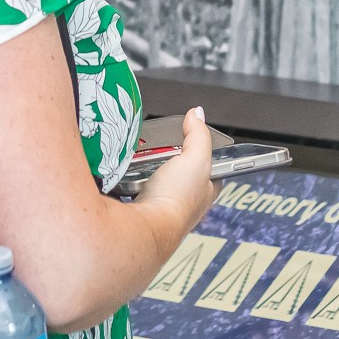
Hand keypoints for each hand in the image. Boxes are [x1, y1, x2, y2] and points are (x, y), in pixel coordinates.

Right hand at [133, 107, 220, 239]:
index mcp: (206, 189)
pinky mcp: (143, 207)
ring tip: (141, 159)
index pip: (210, 164)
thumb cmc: (177, 200)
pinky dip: (131, 178)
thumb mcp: (196, 158)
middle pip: (179, 167)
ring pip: (155, 175)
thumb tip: (197, 114)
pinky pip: (136, 186)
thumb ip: (198, 134)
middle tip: (158, 148)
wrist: (148, 225)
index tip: (188, 135)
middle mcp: (187, 199)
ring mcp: (164, 204)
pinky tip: (128, 174)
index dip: (201, 149)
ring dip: (147, 167)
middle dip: (168, 156)